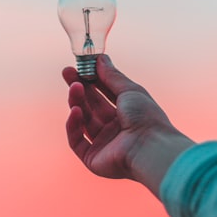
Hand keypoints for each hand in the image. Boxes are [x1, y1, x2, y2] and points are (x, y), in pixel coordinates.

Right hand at [62, 55, 193, 197]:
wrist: (150, 147)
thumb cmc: (146, 117)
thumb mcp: (129, 90)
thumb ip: (112, 76)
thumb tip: (100, 58)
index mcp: (125, 114)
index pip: (103, 94)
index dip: (90, 80)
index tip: (79, 66)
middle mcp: (114, 129)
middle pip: (91, 106)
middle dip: (79, 88)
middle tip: (67, 72)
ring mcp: (103, 144)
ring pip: (83, 121)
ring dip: (77, 103)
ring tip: (74, 87)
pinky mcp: (92, 158)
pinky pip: (77, 141)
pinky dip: (73, 126)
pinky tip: (75, 111)